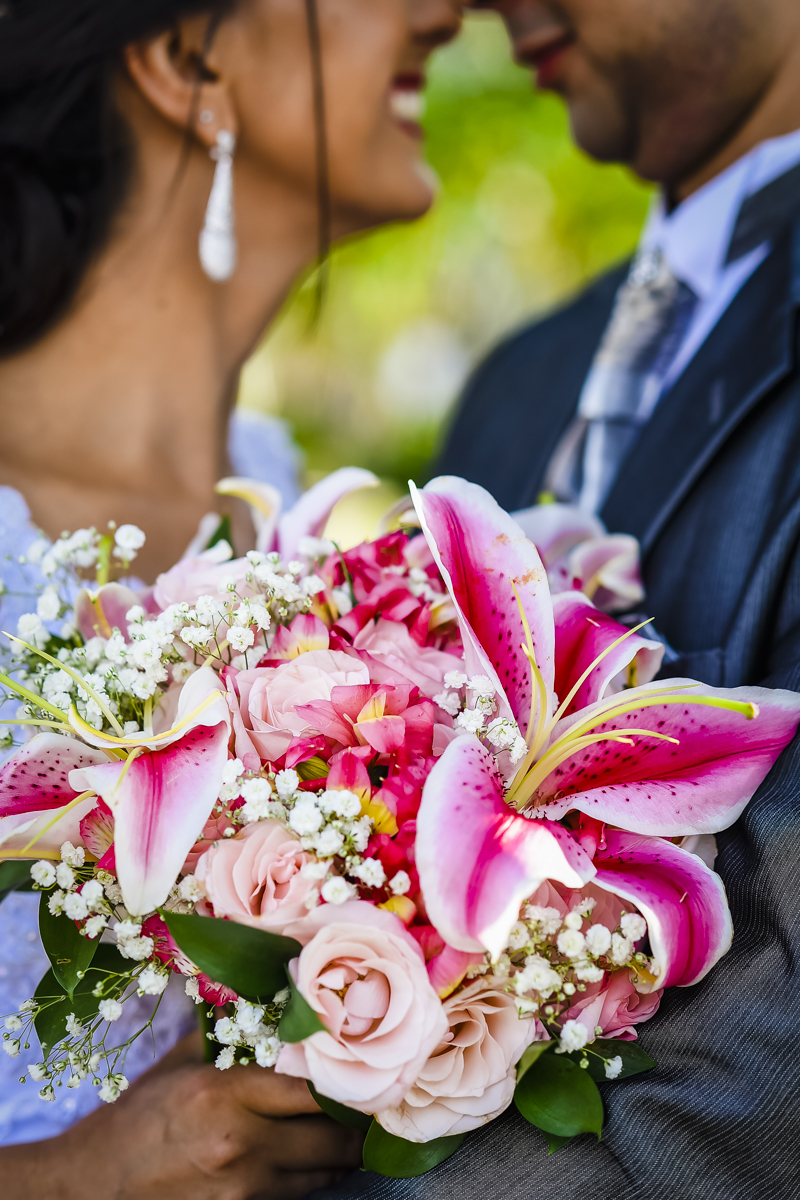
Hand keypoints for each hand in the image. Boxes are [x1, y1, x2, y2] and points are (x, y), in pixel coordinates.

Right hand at [0, 1030, 363, 1199]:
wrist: (95, 1184)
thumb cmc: (140, 1115)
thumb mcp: (183, 1060)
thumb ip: (234, 1032)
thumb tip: (282, 997)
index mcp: (227, 1094)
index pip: (315, 1089)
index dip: (349, 1081)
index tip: (364, 1066)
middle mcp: (241, 1145)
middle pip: (334, 1138)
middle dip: (356, 1120)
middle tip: (368, 1097)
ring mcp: (243, 1190)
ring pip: (325, 1171)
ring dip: (340, 1149)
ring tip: (345, 1123)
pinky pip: (300, 1195)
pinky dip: (312, 1175)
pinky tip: (306, 1153)